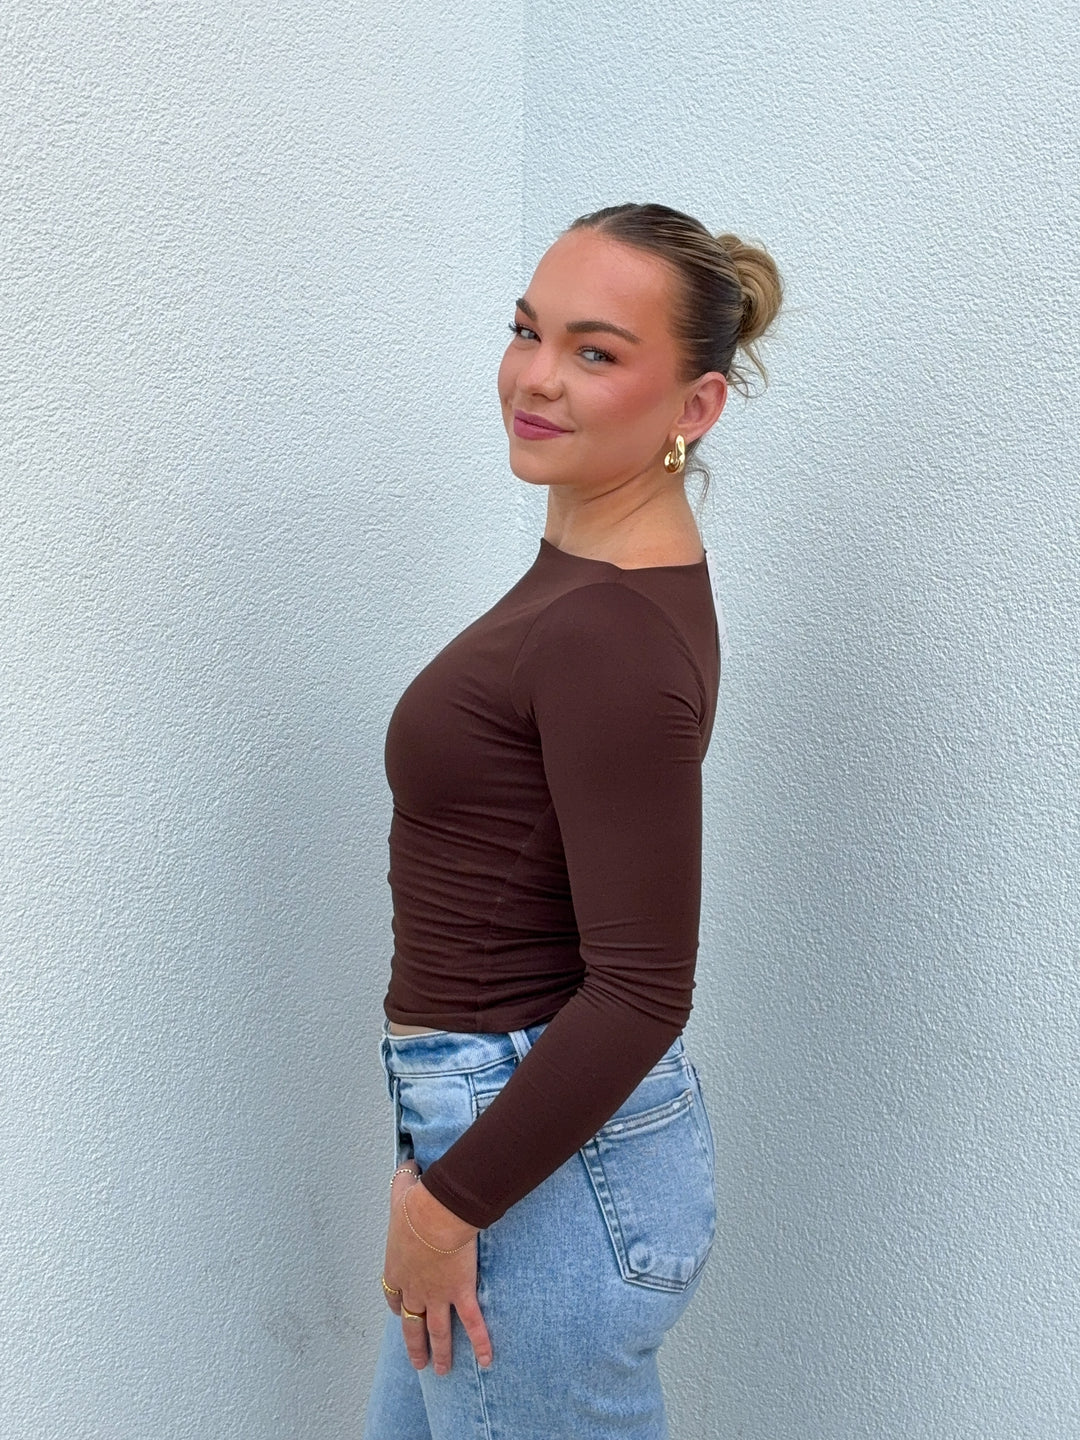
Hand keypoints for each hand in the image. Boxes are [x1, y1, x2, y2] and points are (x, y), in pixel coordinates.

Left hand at [381, 1166, 492, 1375]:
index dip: (398, 1305)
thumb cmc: (419, 1204)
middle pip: (412, 1324)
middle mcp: (413, 1288)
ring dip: (440, 1353)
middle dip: (415, 1345)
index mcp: (397, 1267)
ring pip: (437, 1332)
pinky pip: (471, 1324)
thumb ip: (403, 1180)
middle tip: (418, 1362)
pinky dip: (480, 1343)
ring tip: (441, 1371)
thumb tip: (406, 1167)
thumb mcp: (403, 1189)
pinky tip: (486, 1360)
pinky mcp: (459, 1295)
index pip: (394, 1295)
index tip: (401, 1312)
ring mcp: (436, 1295)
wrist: (436, 1217)